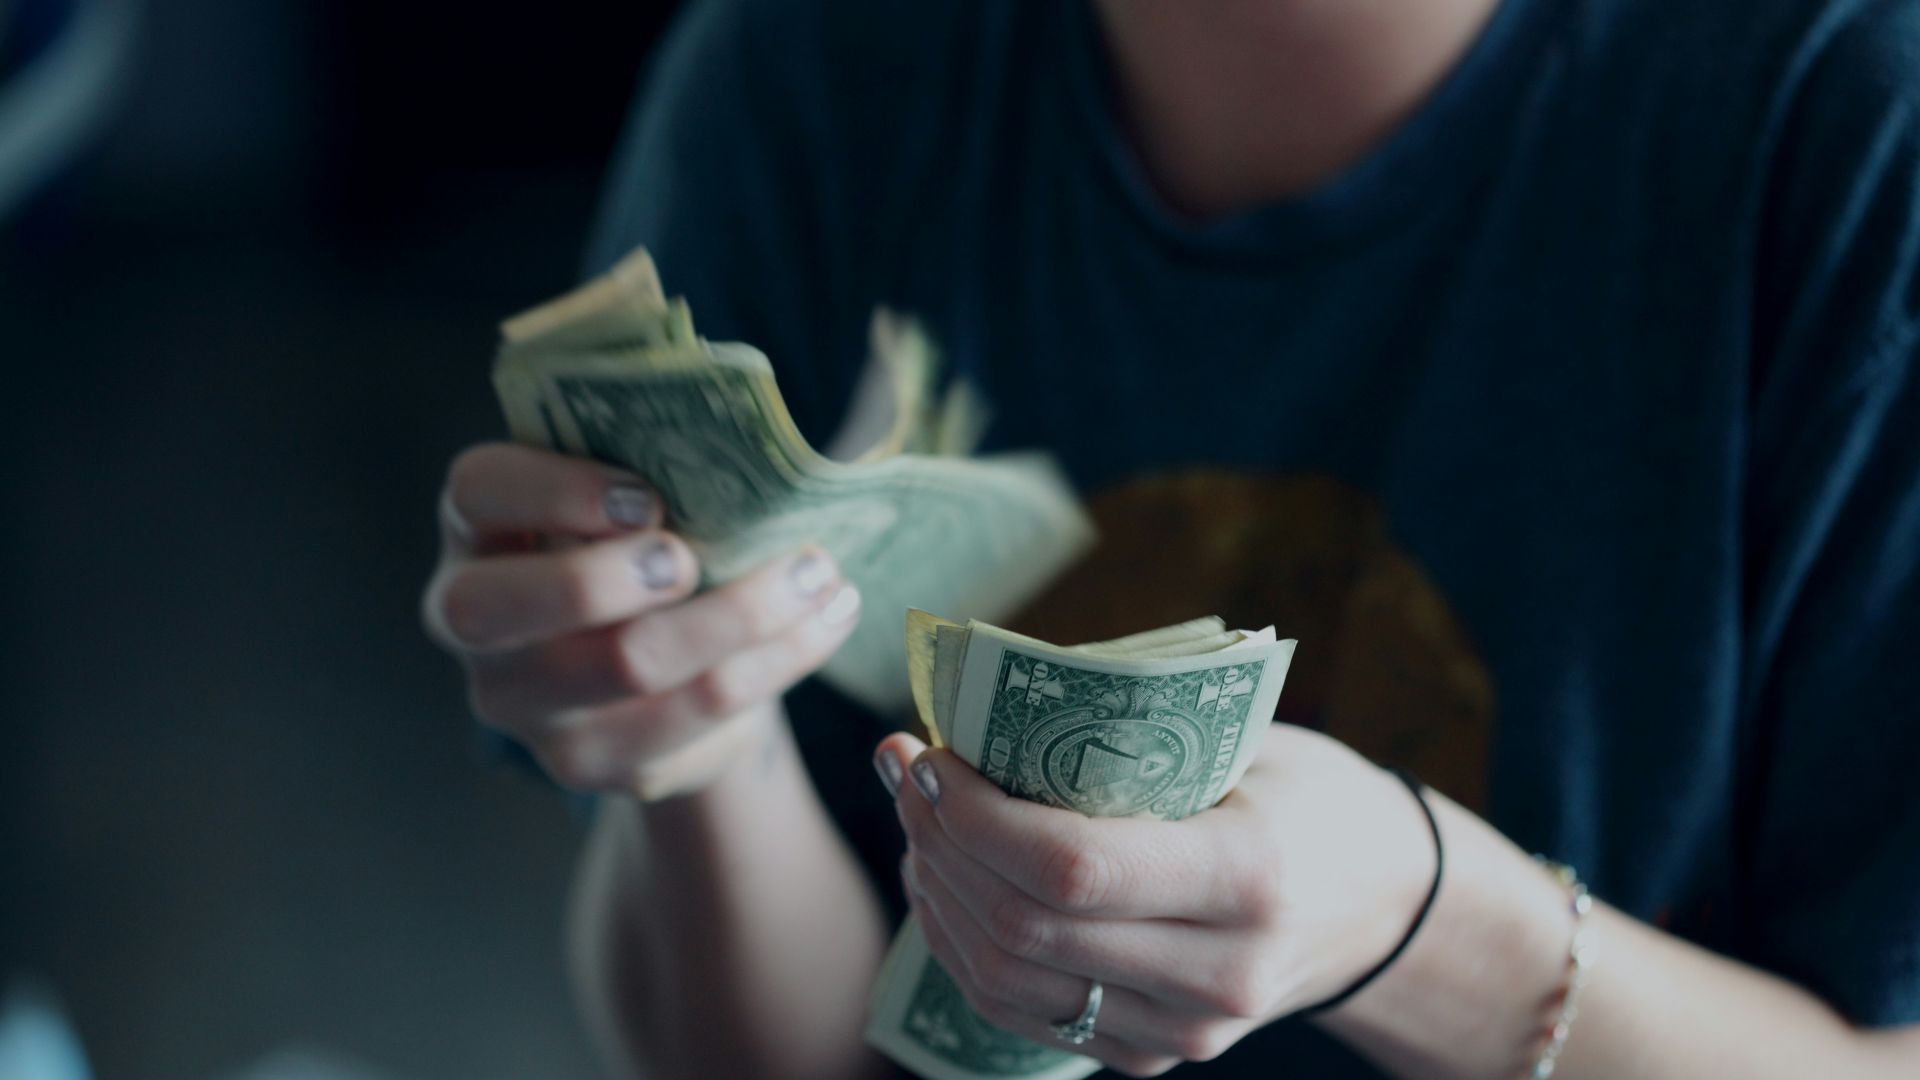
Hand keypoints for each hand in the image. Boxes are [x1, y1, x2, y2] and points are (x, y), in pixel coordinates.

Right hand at [423, 443, 861, 798]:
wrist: (662, 663)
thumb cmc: (643, 544)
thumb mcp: (631, 495)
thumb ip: (655, 462)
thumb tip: (749, 444)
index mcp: (479, 528)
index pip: (478, 492)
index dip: (553, 491)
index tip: (647, 497)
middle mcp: (475, 623)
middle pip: (506, 607)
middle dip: (608, 577)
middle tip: (694, 557)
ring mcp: (528, 706)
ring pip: (627, 665)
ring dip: (740, 614)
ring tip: (818, 573)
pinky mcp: (597, 762)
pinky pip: (696, 716)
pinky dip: (778, 661)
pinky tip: (826, 620)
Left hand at [876, 724, 1436, 1076]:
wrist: (1383, 904)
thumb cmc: (1306, 795)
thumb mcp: (1244, 743)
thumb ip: (1129, 735)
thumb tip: (981, 704)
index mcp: (1248, 877)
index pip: (1072, 867)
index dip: (975, 815)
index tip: (929, 753)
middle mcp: (1218, 973)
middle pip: (1024, 927)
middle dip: (939, 843)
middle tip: (905, 771)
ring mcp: (1185, 1031)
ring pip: (1006, 981)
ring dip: (937, 894)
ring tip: (917, 820)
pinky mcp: (1154, 1057)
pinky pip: (1023, 1013)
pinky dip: (964, 945)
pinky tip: (946, 881)